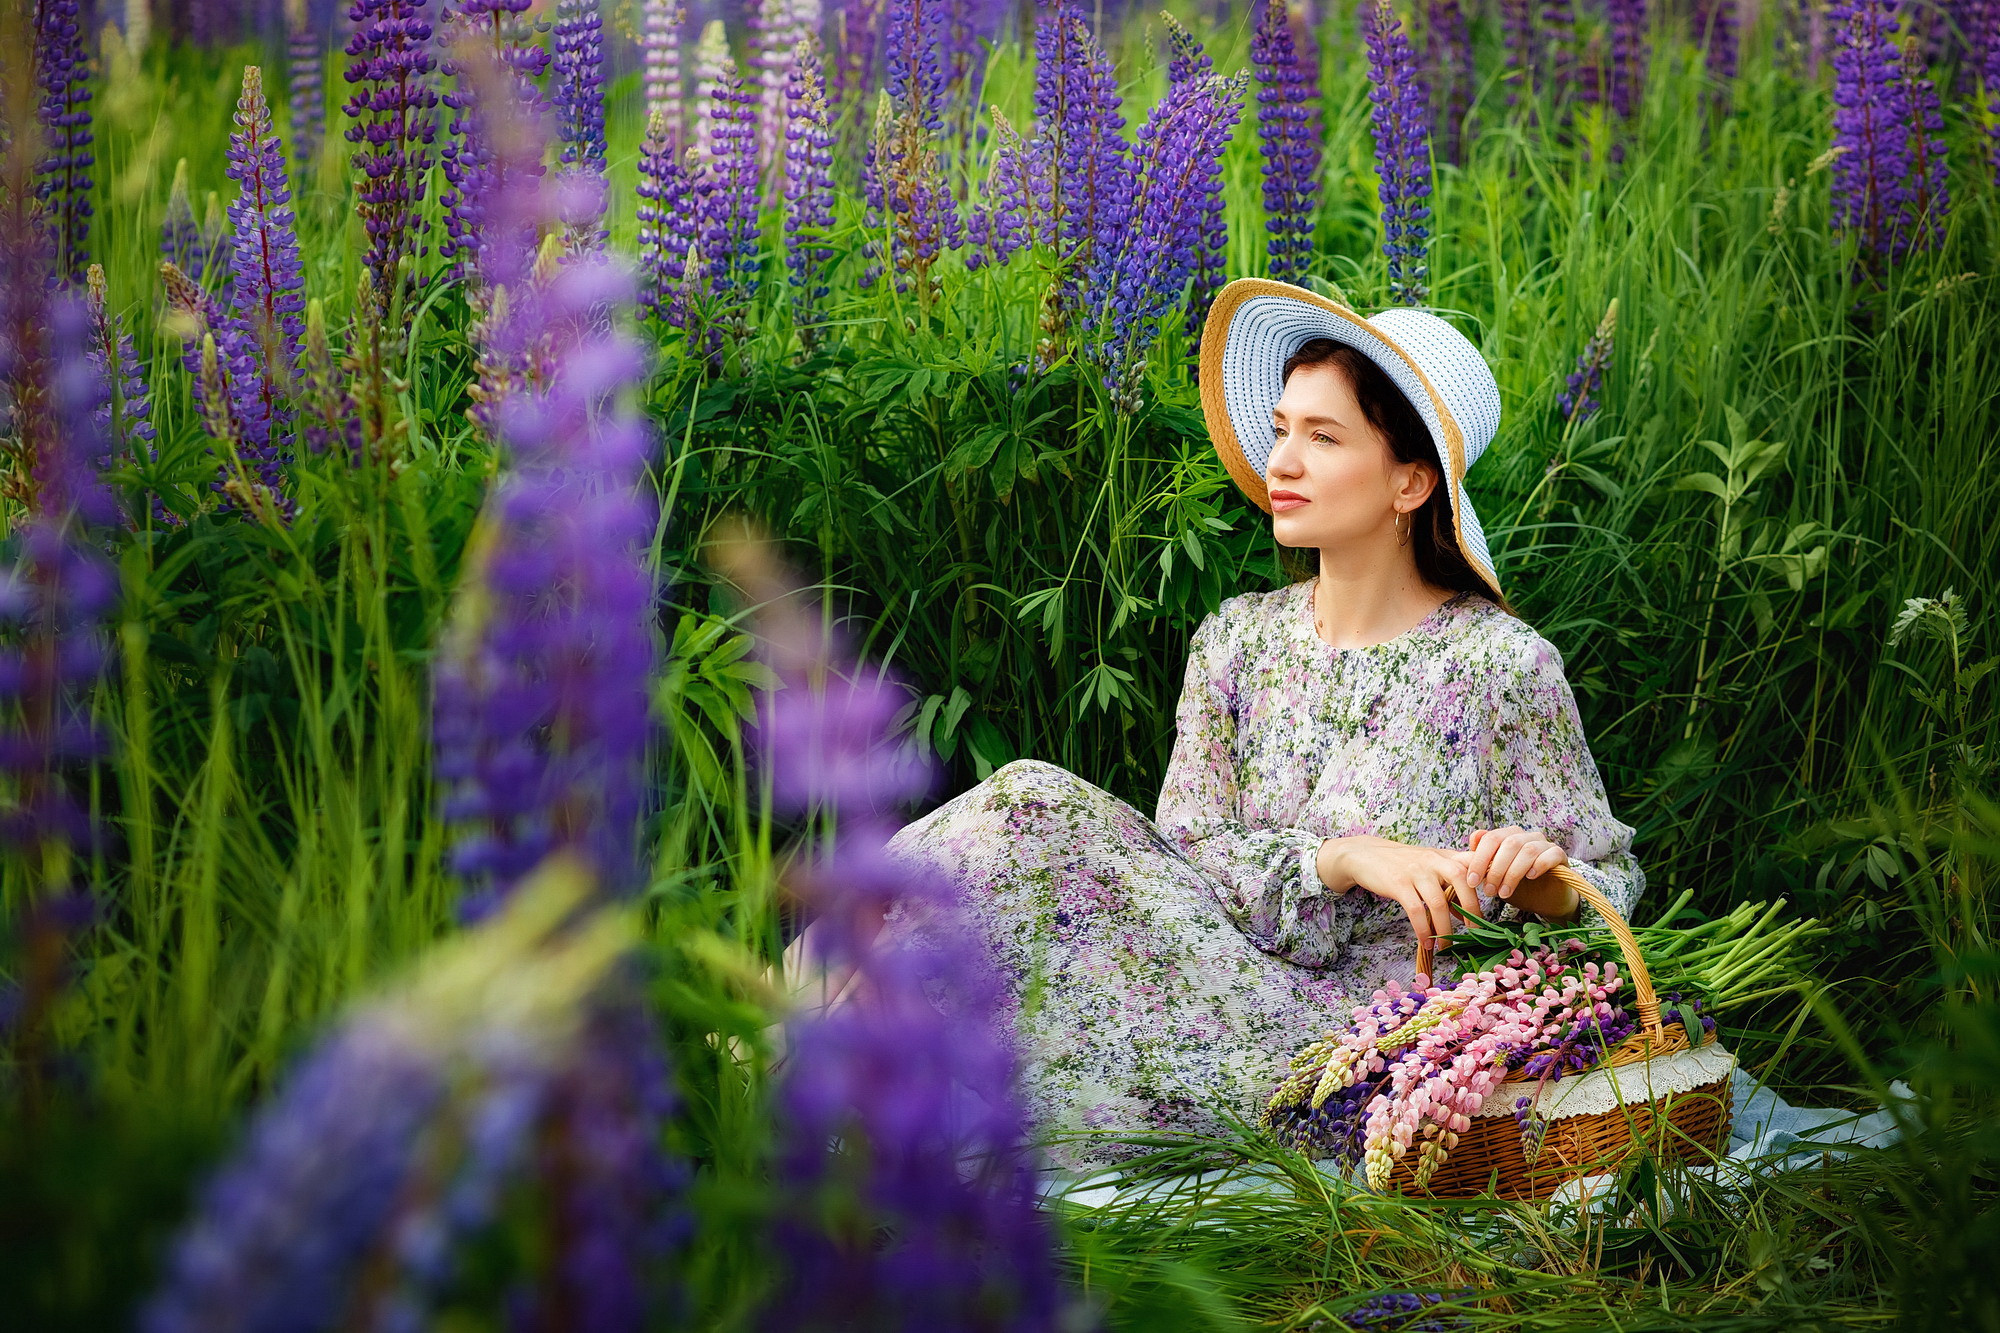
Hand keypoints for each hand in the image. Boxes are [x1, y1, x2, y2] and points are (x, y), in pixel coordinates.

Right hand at [1317, 835, 1480, 949]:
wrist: (1365, 855)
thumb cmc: (1402, 864)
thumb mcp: (1429, 867)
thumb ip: (1449, 886)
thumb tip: (1464, 915)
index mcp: (1445, 856)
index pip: (1474, 864)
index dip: (1488, 878)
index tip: (1495, 899)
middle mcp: (1434, 860)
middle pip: (1462, 882)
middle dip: (1472, 909)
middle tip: (1475, 931)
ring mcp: (1416, 871)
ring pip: (1439, 903)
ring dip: (1444, 930)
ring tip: (1445, 946)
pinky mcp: (1399, 884)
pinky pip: (1416, 912)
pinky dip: (1424, 931)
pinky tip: (1426, 942)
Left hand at [1464, 825, 1572, 911]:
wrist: (1545, 900)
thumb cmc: (1517, 887)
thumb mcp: (1494, 877)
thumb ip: (1482, 862)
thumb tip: (1469, 843)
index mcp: (1508, 836)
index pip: (1491, 838)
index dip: (1479, 859)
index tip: (1471, 882)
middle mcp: (1526, 836)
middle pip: (1509, 843)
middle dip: (1496, 869)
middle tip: (1488, 891)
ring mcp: (1545, 844)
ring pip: (1528, 850)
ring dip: (1513, 873)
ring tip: (1505, 893)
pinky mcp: (1560, 855)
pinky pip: (1551, 854)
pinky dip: (1539, 865)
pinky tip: (1530, 877)